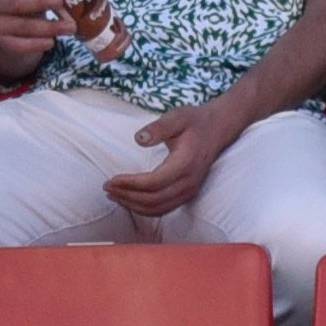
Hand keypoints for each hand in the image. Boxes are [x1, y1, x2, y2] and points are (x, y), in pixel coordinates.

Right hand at [0, 0, 68, 76]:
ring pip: (23, 26)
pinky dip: (37, 44)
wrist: (9, 26)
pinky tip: (52, 42)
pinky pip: (21, 45)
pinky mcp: (3, 43)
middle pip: (17, 3)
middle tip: (60, 2)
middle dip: (40, 2)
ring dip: (48, 27)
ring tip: (70, 27)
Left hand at [104, 98, 246, 219]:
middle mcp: (189, 182)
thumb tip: (138, 139)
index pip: (153, 182)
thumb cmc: (195, 121)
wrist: (218, 128)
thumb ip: (158, 127)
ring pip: (158, 209)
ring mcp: (190, 191)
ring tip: (114, 195)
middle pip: (153, 200)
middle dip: (127, 196)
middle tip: (106, 188)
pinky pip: (164, 208)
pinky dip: (145, 208)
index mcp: (185, 164)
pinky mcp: (188, 194)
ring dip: (133, 205)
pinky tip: (130, 200)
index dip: (130, 184)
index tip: (111, 179)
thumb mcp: (177, 116)